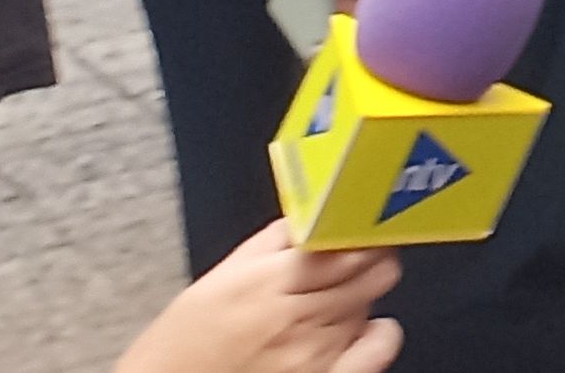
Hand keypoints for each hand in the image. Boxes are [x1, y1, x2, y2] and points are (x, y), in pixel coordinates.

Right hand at [113, 221, 401, 372]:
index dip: (357, 231)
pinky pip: (380, 345)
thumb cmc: (183, 344)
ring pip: (370, 300)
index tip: (356, 229)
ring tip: (322, 304)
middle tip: (346, 265)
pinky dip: (377, 332)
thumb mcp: (218, 280)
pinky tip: (356, 330)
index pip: (345, 241)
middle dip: (364, 260)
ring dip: (356, 296)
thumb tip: (307, 214)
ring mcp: (314, 350)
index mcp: (267, 281)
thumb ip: (270, 243)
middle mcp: (297, 315)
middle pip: (372, 268)